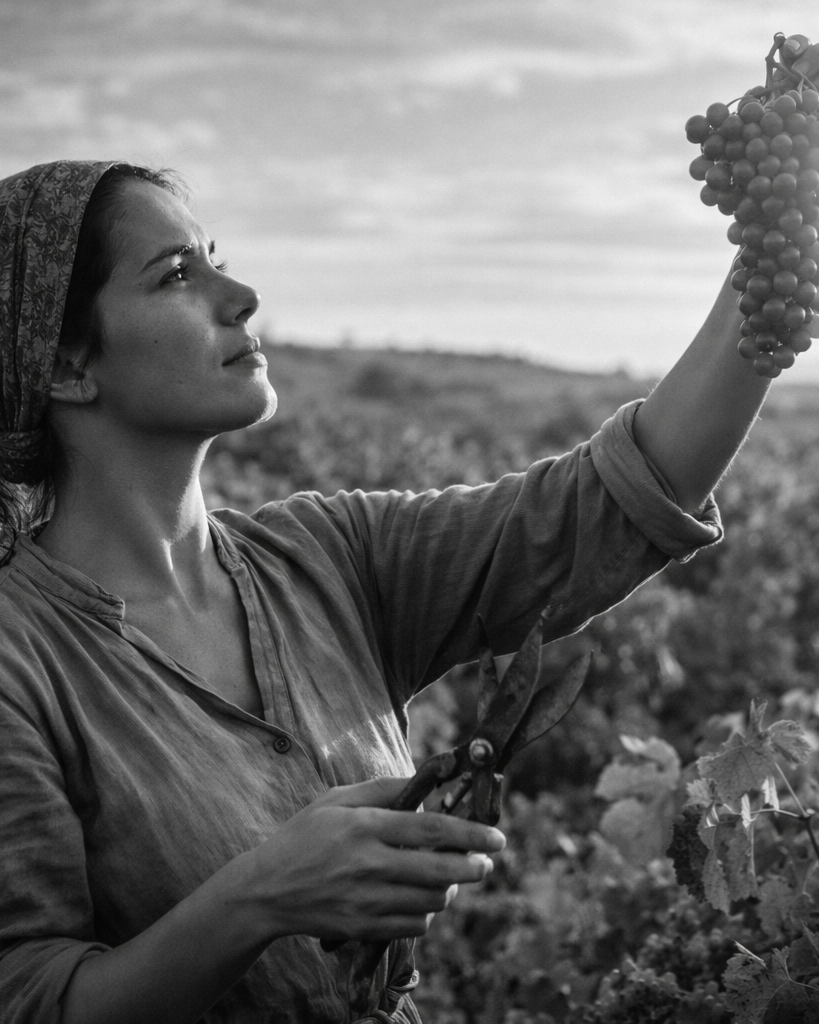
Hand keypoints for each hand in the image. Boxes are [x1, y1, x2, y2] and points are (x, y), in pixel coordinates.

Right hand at [242, 777, 505, 943]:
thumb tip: (424, 778)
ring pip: (432, 901)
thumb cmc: (304, 836)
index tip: (497, 838)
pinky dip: (427, 914)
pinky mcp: (363, 928)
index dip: (470, 834)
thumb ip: (383, 789)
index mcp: (365, 827)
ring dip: (450, 889)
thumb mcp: (336, 799)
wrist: (266, 891)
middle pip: (440, 870)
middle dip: (474, 867)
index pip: (431, 830)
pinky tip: (421, 899)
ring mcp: (366, 901)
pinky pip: (414, 926)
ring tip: (449, 877)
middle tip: (486, 864)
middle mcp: (369, 865)